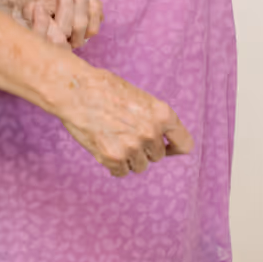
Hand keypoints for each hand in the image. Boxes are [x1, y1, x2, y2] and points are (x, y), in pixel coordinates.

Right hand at [57, 67, 194, 177]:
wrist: (77, 91)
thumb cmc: (106, 89)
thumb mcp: (142, 98)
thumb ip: (155, 119)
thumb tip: (162, 140)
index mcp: (163, 114)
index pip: (184, 145)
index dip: (174, 148)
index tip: (167, 148)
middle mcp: (151, 133)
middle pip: (158, 156)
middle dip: (145, 149)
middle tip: (127, 134)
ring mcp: (132, 147)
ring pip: (139, 166)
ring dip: (129, 158)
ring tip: (114, 138)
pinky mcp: (113, 158)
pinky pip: (121, 172)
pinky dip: (114, 165)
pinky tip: (106, 147)